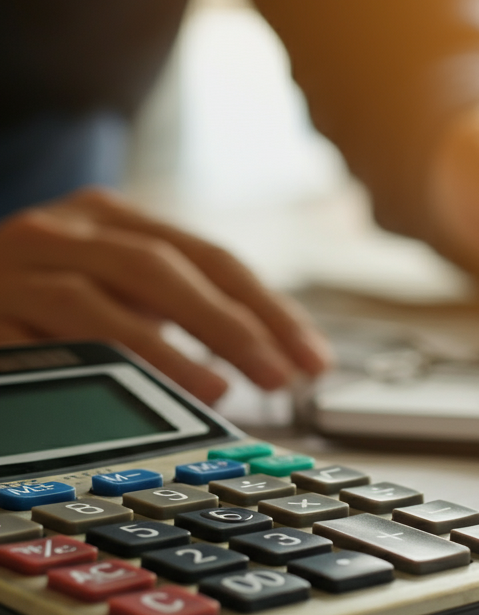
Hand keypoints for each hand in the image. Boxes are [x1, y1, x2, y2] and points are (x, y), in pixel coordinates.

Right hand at [0, 189, 331, 402]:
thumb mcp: (119, 283)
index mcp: (115, 219)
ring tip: (218, 391)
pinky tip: (123, 395)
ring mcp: (14, 271)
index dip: (270, 311)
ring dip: (163, 351)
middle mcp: (65, 232)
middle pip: (162, 270)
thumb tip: (269, 359)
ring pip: (93, 303)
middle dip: (231, 327)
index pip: (212, 258)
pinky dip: (83, 369)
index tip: (313, 360)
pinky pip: (30, 344)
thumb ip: (184, 307)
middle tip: (281, 378)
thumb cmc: (49, 289)